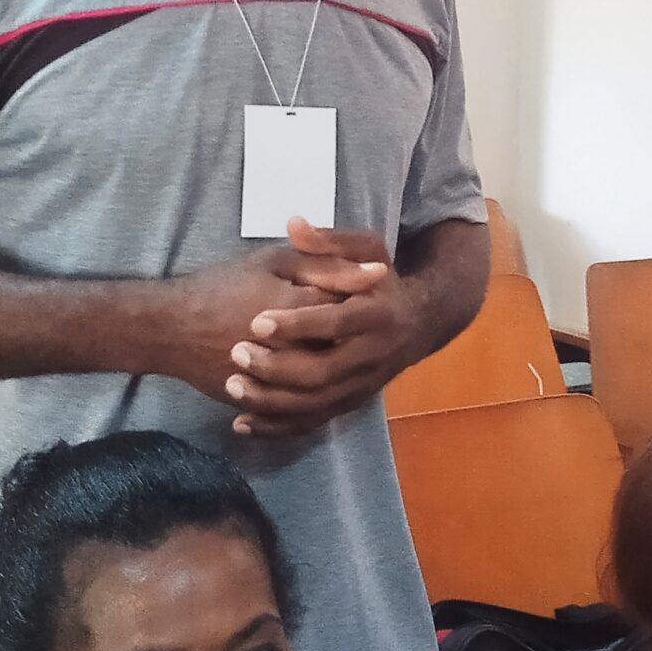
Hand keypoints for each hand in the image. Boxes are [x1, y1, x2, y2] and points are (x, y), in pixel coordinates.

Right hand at [156, 241, 344, 417]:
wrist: (169, 327)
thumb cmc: (221, 286)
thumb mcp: (274, 261)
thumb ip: (325, 265)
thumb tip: (378, 275)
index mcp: (298, 309)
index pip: (349, 311)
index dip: (361, 304)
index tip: (362, 299)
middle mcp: (292, 350)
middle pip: (341, 354)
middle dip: (350, 343)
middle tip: (348, 332)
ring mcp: (275, 383)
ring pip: (322, 390)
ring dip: (334, 376)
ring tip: (330, 357)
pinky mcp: (262, 404)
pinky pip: (295, 417)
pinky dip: (309, 406)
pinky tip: (315, 394)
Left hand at [224, 221, 420, 437]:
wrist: (418, 323)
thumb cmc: (384, 282)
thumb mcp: (368, 250)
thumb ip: (330, 241)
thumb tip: (294, 222)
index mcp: (377, 315)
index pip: (336, 323)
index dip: (297, 325)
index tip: (257, 321)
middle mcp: (373, 356)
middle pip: (324, 373)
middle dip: (277, 367)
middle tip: (236, 353)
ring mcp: (362, 386)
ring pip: (316, 404)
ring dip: (272, 401)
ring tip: (233, 386)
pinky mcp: (350, 404)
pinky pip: (312, 423)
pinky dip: (277, 427)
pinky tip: (242, 422)